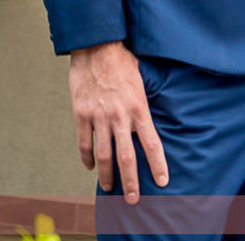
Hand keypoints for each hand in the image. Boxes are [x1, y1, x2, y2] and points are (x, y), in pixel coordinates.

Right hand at [69, 41, 168, 202]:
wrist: (96, 46)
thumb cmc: (122, 59)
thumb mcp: (142, 78)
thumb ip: (143, 100)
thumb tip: (151, 115)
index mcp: (138, 106)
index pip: (152, 142)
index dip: (158, 164)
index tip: (162, 181)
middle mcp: (119, 115)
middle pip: (126, 157)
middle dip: (131, 181)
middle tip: (132, 199)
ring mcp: (99, 117)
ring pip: (103, 156)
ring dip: (107, 175)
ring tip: (110, 188)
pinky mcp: (81, 114)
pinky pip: (84, 143)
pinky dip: (87, 158)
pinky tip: (90, 167)